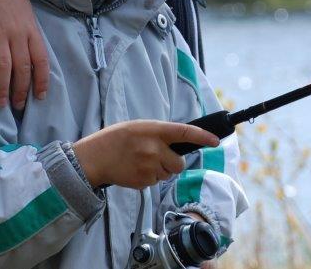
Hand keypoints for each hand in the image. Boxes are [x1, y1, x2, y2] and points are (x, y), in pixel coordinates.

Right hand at [0, 0, 48, 106]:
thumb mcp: (26, 12)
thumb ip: (29, 34)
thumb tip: (33, 58)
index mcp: (31, 28)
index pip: (41, 59)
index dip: (42, 80)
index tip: (40, 96)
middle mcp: (17, 33)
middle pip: (22, 68)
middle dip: (21, 90)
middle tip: (18, 106)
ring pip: (3, 67)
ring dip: (2, 88)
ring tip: (1, 103)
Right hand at [72, 120, 219, 188]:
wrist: (94, 157)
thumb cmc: (116, 139)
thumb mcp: (138, 127)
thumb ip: (158, 133)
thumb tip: (178, 141)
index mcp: (153, 130)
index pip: (184, 132)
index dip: (202, 137)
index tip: (216, 141)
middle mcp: (154, 148)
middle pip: (179, 163)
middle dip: (173, 163)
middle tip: (158, 158)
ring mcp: (149, 166)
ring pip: (168, 174)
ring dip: (159, 170)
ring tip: (140, 162)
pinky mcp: (143, 181)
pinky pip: (155, 182)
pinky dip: (148, 178)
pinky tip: (135, 170)